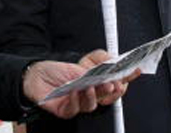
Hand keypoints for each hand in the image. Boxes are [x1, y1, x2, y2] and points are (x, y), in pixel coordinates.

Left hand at [22, 56, 139, 119]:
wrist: (35, 76)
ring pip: (93, 104)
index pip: (116, 82)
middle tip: (113, 83)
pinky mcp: (67, 109)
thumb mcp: (80, 61)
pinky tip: (75, 90)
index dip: (127, 77)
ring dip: (94, 95)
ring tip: (91, 85)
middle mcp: (90, 93)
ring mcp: (79, 102)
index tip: (135, 70)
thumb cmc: (57, 69)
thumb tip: (112, 63)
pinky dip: (77, 99)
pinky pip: (75, 108)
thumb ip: (98, 64)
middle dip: (113, 90)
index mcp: (96, 82)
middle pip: (108, 96)